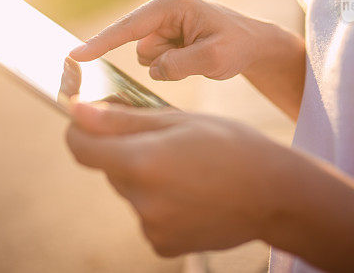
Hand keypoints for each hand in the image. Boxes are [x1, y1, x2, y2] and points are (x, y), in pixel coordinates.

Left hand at [65, 102, 287, 255]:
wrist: (276, 195)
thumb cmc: (232, 146)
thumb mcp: (178, 120)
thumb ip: (122, 118)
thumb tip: (77, 111)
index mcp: (141, 161)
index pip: (80, 147)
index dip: (80, 129)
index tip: (90, 118)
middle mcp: (141, 199)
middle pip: (109, 167)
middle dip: (125, 149)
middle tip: (164, 139)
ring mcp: (151, 226)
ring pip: (129, 189)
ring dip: (144, 174)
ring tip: (187, 167)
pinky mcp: (163, 244)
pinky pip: (146, 214)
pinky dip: (159, 201)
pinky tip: (191, 192)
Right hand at [69, 0, 270, 80]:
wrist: (251, 42)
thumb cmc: (236, 46)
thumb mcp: (213, 60)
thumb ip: (178, 65)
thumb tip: (154, 68)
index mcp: (171, 4)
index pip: (128, 29)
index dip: (100, 43)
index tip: (74, 55)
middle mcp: (162, 2)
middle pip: (141, 48)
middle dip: (165, 61)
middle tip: (199, 55)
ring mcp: (161, 13)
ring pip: (146, 55)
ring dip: (169, 62)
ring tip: (197, 53)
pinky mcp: (162, 25)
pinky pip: (154, 56)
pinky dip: (172, 61)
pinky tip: (192, 52)